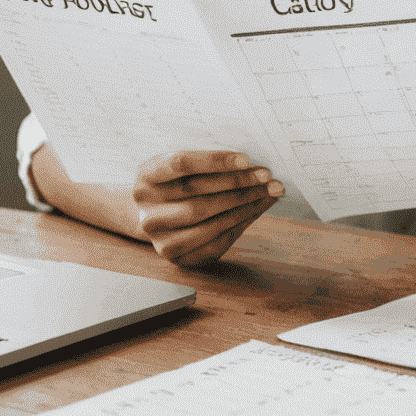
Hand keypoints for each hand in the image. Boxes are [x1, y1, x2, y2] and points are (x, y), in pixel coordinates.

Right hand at [132, 151, 283, 266]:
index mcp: (146, 178)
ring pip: (208, 221)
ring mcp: (159, 237)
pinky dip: (241, 223)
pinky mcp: (176, 256)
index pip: (181, 164)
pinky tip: (256, 209)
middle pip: (198, 194)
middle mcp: (148, 210)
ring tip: (268, 192)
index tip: (246, 159)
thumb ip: (208, 161)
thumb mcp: (182, 167)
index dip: (215, 161)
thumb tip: (252, 162)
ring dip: (245, 205)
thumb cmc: (178, 183)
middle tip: (267, 176)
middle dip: (238, 184)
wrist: (156, 216)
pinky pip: (215, 241)